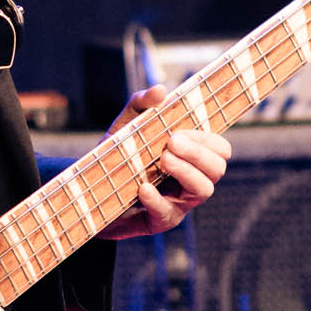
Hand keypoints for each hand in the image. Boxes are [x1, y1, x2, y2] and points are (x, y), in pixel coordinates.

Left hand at [99, 86, 229, 240]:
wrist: (90, 192)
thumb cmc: (116, 157)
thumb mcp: (126, 126)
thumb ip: (141, 104)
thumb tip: (161, 89)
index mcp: (190, 157)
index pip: (220, 149)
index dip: (208, 139)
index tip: (181, 131)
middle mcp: (190, 180)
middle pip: (217, 169)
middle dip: (198, 153)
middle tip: (172, 142)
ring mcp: (178, 203)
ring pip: (203, 190)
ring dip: (186, 172)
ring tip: (163, 160)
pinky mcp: (159, 221)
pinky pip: (168, 213)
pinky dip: (156, 199)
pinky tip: (142, 187)